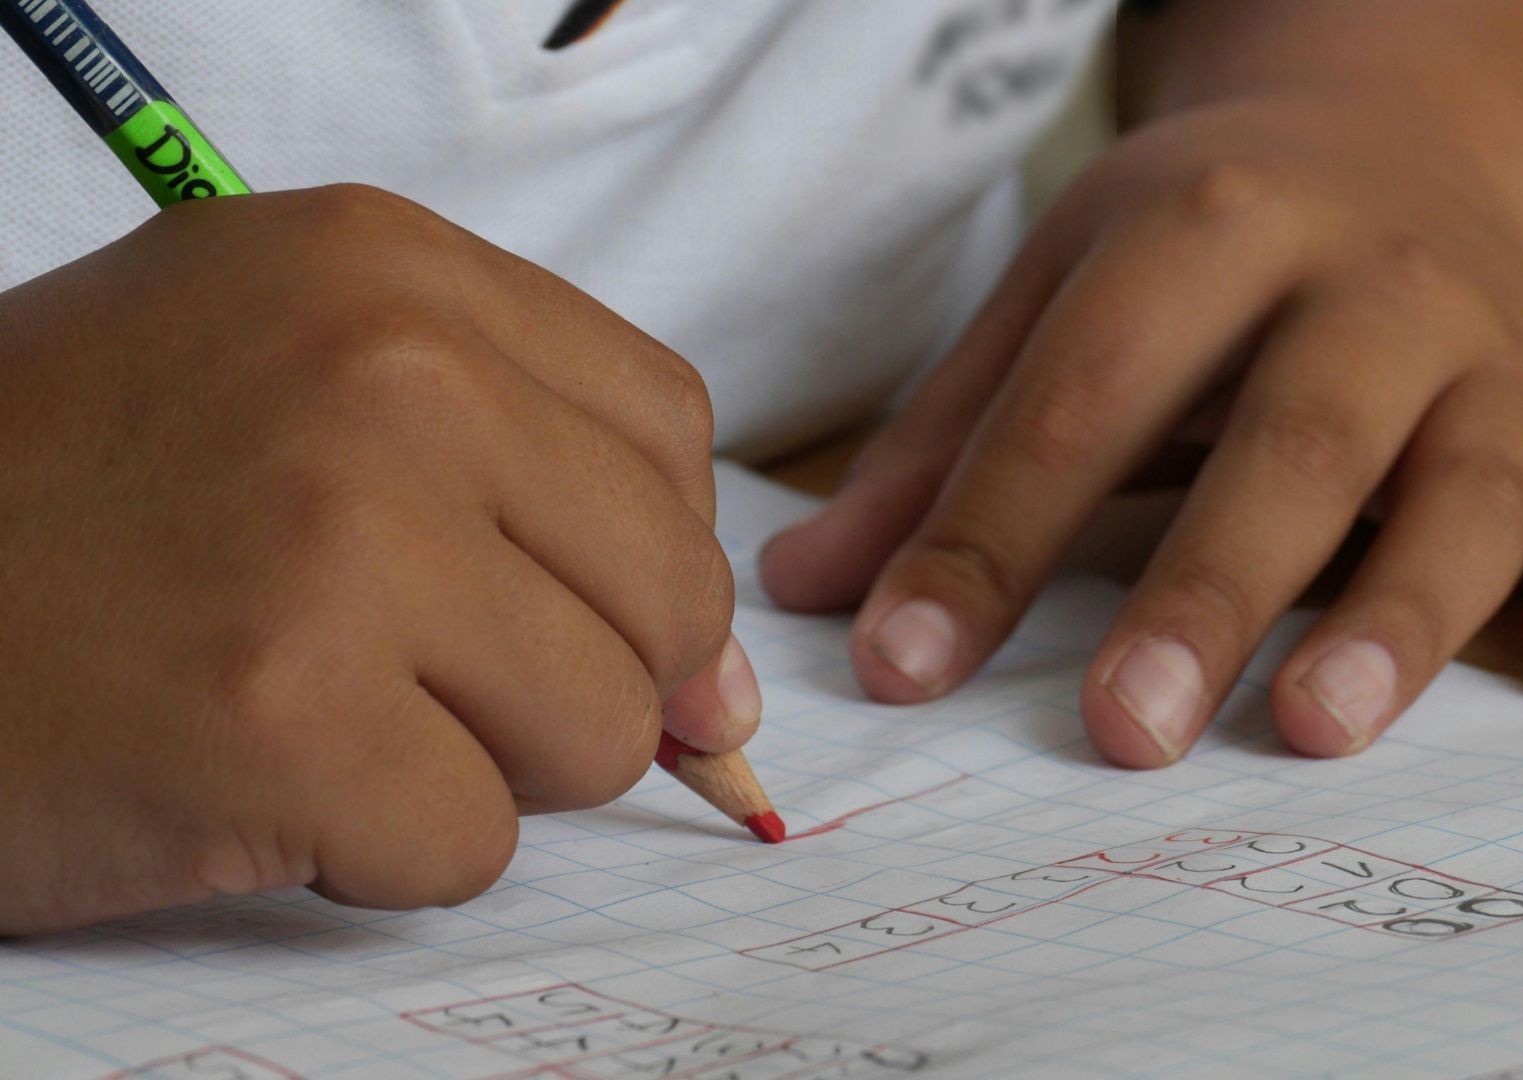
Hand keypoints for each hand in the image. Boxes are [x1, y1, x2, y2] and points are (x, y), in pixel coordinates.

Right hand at [0, 186, 754, 933]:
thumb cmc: (74, 506)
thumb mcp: (295, 392)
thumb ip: (531, 494)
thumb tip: (727, 688)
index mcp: (390, 270)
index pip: (666, 430)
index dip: (641, 550)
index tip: (576, 609)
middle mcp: (387, 375)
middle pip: (668, 588)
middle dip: (579, 675)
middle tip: (422, 677)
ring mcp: (343, 541)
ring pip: (601, 729)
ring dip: (482, 765)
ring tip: (329, 714)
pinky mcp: (289, 719)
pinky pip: (476, 843)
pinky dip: (383, 851)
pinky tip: (262, 781)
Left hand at [760, 101, 1522, 766]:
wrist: (1399, 141)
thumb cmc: (1203, 252)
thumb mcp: (1059, 297)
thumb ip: (945, 446)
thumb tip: (809, 597)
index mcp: (1209, 229)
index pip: (1084, 398)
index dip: (988, 538)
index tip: (901, 671)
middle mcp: (1370, 281)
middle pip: (1294, 438)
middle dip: (1207, 587)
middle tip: (1124, 732)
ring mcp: (1497, 351)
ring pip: (1471, 483)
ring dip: (1403, 610)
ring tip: (1316, 728)